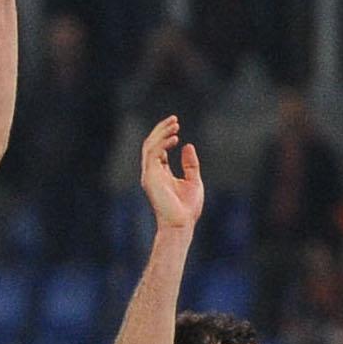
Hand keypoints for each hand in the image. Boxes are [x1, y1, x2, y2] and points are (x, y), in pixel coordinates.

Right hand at [138, 115, 203, 233]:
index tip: (177, 127)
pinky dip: (162, 143)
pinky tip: (175, 138)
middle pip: (151, 145)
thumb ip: (190, 164)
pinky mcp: (151, 177)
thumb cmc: (187, 208)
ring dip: (161, 133)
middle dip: (161, 131)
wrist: (180, 224)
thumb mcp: (193, 180)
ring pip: (149, 147)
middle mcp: (152, 173)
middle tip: (174, 119)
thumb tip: (187, 146)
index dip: (165, 136)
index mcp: (160, 174)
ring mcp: (149, 175)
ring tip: (175, 124)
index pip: (158, 150)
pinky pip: (153, 154)